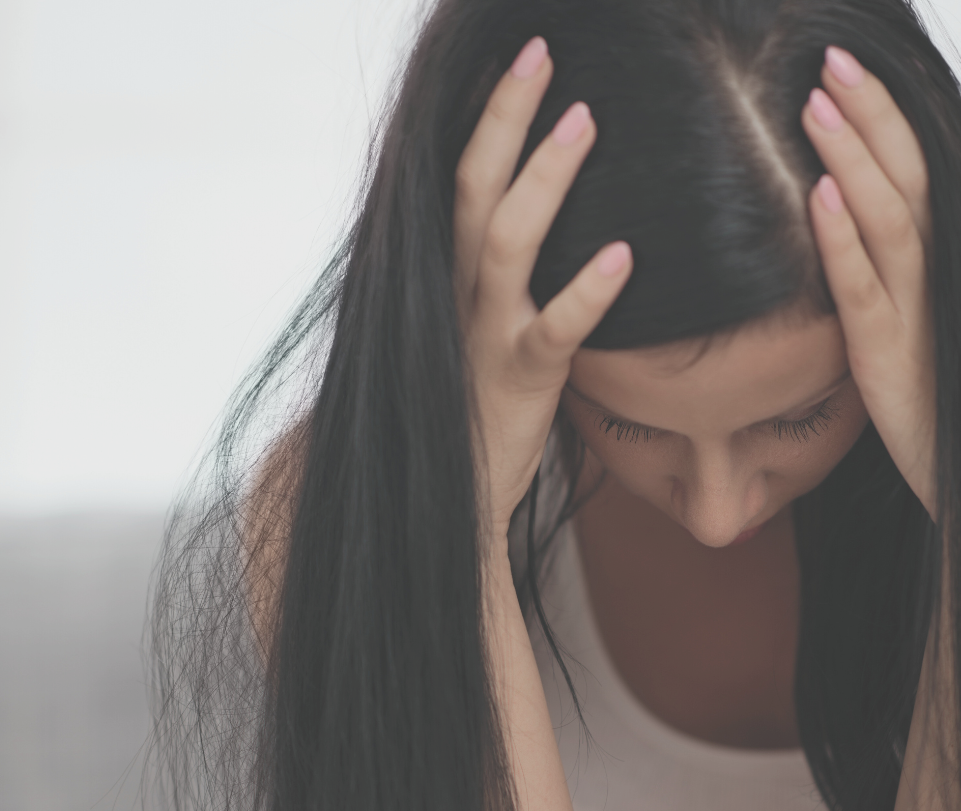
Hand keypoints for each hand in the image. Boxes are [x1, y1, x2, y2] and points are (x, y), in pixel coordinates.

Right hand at [453, 36, 632, 544]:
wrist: (448, 497)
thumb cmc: (469, 414)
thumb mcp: (472, 334)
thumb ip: (492, 280)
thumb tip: (529, 225)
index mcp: (446, 278)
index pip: (457, 181)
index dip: (484, 118)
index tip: (517, 63)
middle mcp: (455, 295)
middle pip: (472, 188)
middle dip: (505, 116)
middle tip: (542, 52)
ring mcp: (484, 335)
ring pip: (506, 241)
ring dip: (545, 178)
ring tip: (586, 120)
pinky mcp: (520, 381)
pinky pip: (555, 330)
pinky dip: (587, 291)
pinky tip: (624, 256)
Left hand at [803, 46, 936, 518]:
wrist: (952, 478)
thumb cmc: (925, 408)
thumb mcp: (897, 332)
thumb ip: (874, 281)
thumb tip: (834, 225)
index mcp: (931, 269)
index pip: (909, 178)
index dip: (880, 121)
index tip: (840, 71)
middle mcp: (930, 280)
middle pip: (902, 180)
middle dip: (868, 115)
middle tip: (828, 58)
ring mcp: (913, 316)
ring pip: (887, 221)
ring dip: (852, 159)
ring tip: (815, 105)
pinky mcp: (887, 358)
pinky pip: (864, 291)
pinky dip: (840, 241)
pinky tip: (817, 196)